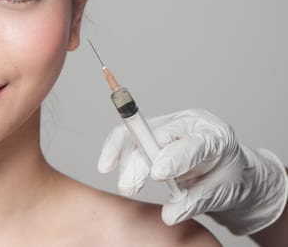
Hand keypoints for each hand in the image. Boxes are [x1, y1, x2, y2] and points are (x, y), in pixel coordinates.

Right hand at [98, 108, 287, 234]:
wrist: (231, 172)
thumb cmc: (230, 180)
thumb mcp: (221, 194)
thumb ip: (194, 203)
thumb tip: (169, 215)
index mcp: (216, 135)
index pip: (192, 143)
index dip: (173, 158)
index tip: (156, 175)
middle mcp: (190, 124)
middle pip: (157, 136)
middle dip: (139, 161)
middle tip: (129, 187)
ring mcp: (170, 124)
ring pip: (138, 135)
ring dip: (127, 161)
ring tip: (127, 186)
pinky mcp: (152, 130)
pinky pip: (128, 135)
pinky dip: (116, 150)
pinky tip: (107, 165)